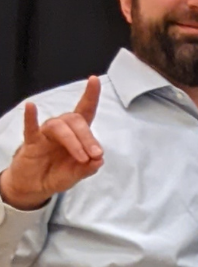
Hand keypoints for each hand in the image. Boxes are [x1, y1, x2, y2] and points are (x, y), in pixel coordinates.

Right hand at [0, 76, 103, 209]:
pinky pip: (30, 128)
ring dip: (73, 141)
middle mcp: (62, 130)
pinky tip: (31, 107)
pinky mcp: (31, 143)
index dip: (90, 95)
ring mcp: (45, 135)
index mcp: (76, 134)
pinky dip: (31, 117)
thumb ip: (88, 169)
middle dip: (88, 138)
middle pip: (76, 120)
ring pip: (60, 126)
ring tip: (81, 157)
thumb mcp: (77, 174)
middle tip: (94, 155)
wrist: (35, 186)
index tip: (94, 80)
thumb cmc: (57, 174)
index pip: (85, 111)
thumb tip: (99, 160)